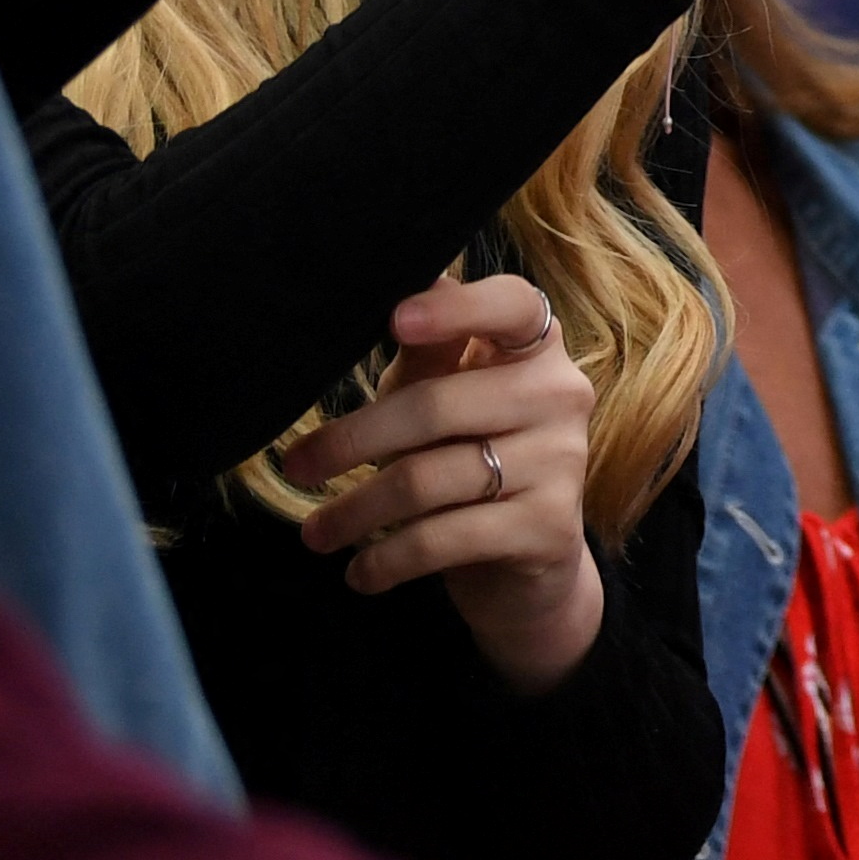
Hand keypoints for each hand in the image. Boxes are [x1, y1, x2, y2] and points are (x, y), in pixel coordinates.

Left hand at [294, 277, 600, 694]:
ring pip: (430, 479)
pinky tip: (361, 573)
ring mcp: (563, 461)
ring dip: (355, 511)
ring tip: (315, 533)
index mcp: (536, 349)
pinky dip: (387, 559)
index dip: (456, 308)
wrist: (528, 561)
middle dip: (351, 440)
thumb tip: (382, 286)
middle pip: (437, 405)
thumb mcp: (445, 399)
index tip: (395, 322)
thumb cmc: (471, 458)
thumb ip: (426, 352)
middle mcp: (561, 395)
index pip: (513, 306)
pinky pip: (445, 538)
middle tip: (296, 466)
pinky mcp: (550, 527)